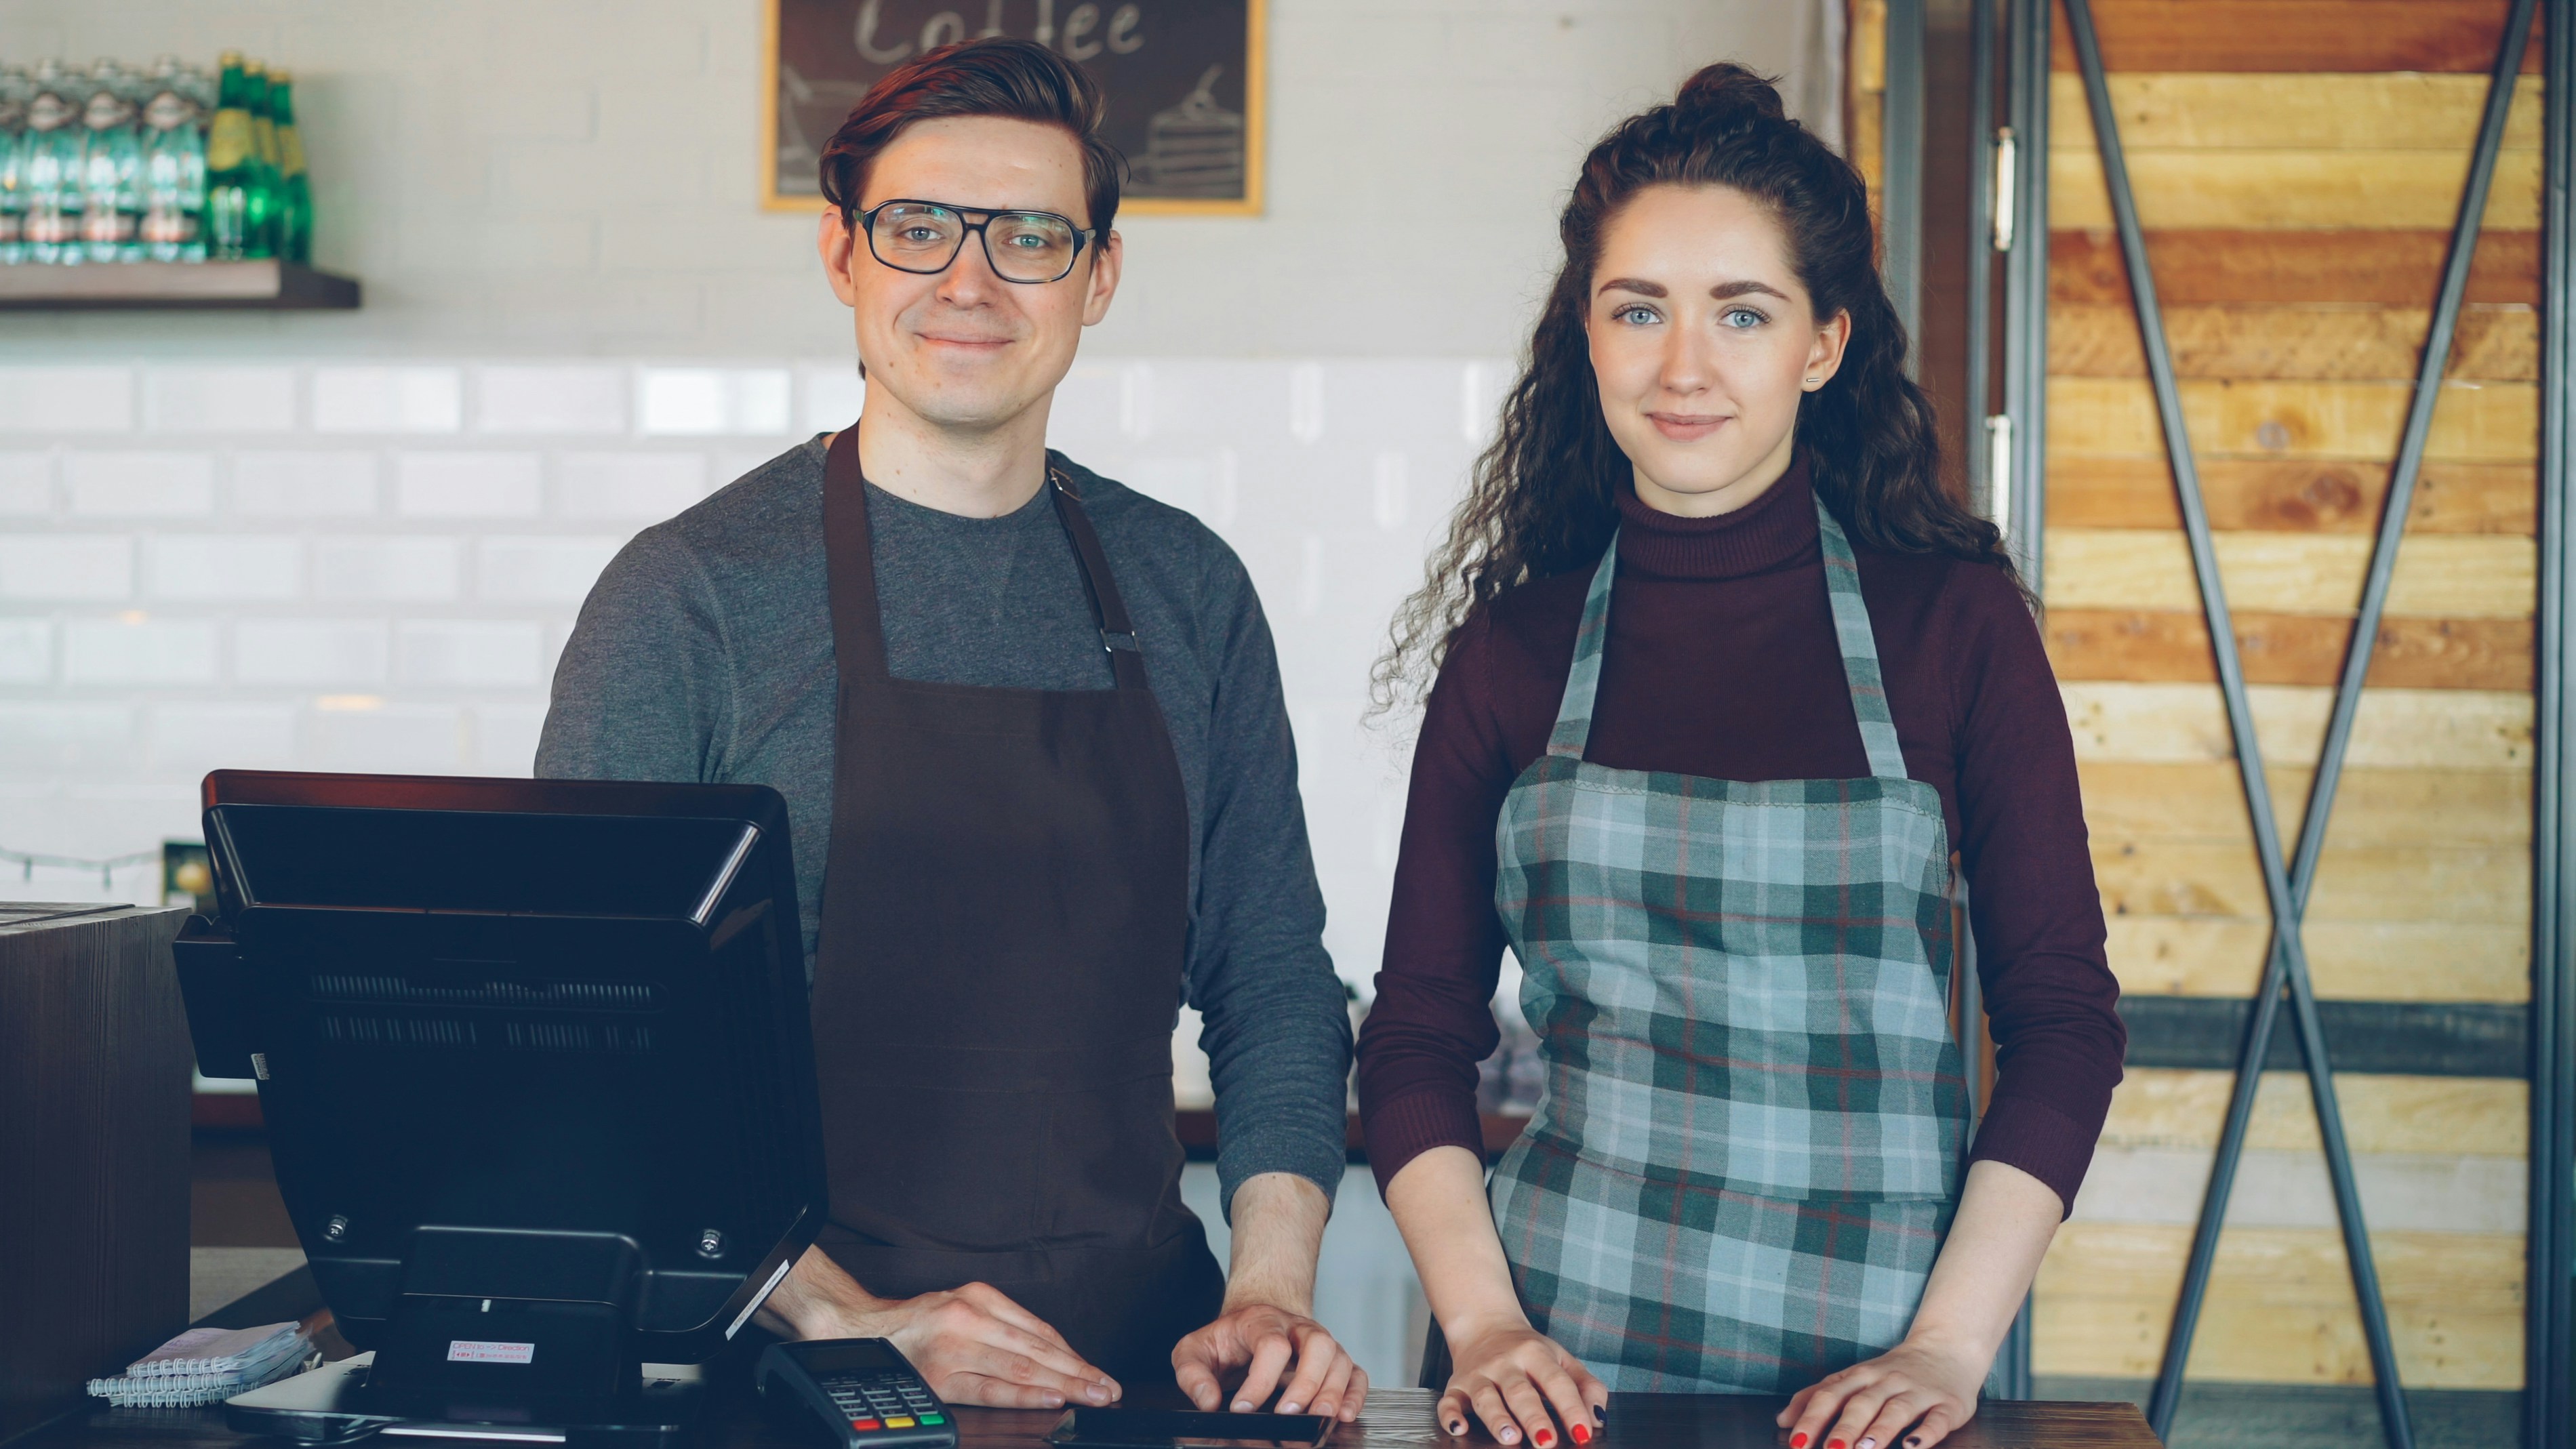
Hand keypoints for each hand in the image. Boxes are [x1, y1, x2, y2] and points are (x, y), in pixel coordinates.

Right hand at [831, 1281, 1122, 1409]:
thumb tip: (1048, 1356)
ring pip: (1021, 1366)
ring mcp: (956, 1345)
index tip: (1098, 1371)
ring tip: (1091, 1396)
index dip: (1073, 1354)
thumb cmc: (914, 1326)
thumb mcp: (959, 1308)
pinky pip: (991, 1387)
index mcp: (979, 1297)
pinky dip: (1025, 1393)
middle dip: (1078, 1371)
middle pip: (1037, 1348)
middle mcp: (970, 1316)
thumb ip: (999, 1326)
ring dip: (1063, 1384)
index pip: (1038, 1330)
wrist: (859, 1331)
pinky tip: (1050, 1398)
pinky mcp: (941, 1374)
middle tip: (1107, 1388)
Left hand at [1172, 1303, 1368, 1420]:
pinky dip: (1356, 1395)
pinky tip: (1345, 1414)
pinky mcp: (1334, 1362)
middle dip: (1307, 1383)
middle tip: (1289, 1414)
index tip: (1243, 1409)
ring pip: (1340, 1360)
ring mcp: (1320, 1344)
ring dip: (1333, 1391)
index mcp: (1262, 1322)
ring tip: (1319, 1417)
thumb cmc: (1228, 1339)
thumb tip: (1208, 1401)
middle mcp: (1298, 1329)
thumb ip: (1193, 1374)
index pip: (1271, 1345)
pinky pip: (1356, 1374)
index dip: (1260, 1379)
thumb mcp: (1195, 1349)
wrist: (1255, 1320)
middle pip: (1317, 1345)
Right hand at [1437, 1322, 1604, 1447]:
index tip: (1583, 1434)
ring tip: (1510, 1438)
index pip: (1556, 1382)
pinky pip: (1448, 1401)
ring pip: (1485, 1397)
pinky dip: (1450, 1415)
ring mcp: (1478, 1374)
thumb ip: (1586, 1386)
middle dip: (1534, 1417)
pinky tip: (1459, 1428)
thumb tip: (1598, 1419)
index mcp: (1536, 1354)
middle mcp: (1505, 1363)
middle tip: (1547, 1443)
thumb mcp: (1562, 1359)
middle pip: (1520, 1391)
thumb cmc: (1529, 1351)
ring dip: (1497, 1418)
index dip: (1571, 1408)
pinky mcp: (1456, 1386)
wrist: (1484, 1325)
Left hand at [1776, 1333, 1986, 1448]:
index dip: (1812, 1417)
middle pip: (1861, 1404)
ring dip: (1880, 1430)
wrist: (1948, 1348)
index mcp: (1860, 1376)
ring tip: (1866, 1448)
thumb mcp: (1855, 1378)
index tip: (1797, 1441)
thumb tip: (1783, 1419)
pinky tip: (1912, 1445)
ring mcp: (1918, 1392)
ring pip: (1896, 1410)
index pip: (1830, 1394)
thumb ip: (1819, 1396)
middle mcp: (1887, 1381)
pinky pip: (1936, 1419)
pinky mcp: (1947, 1405)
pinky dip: (1925, 1433)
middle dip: (1844, 1428)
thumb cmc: (1893, 1371)